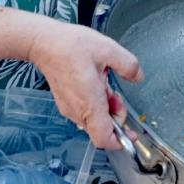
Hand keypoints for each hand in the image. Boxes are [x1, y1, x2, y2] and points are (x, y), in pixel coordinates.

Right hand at [27, 17, 143, 149]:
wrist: (45, 43)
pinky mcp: (65, 102)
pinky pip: (84, 112)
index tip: (131, 133)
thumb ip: (128, 65)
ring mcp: (69, 108)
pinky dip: (95, 103)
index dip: (120, 141)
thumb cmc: (71, 46)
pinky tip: (95, 82)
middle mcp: (78, 110)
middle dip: (115, 115)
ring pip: (93, 121)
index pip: (104, 139)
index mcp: (90, 103)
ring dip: (105, 108)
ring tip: (104, 83)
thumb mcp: (108, 49)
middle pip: (102, 130)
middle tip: (116, 93)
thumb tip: (138, 77)